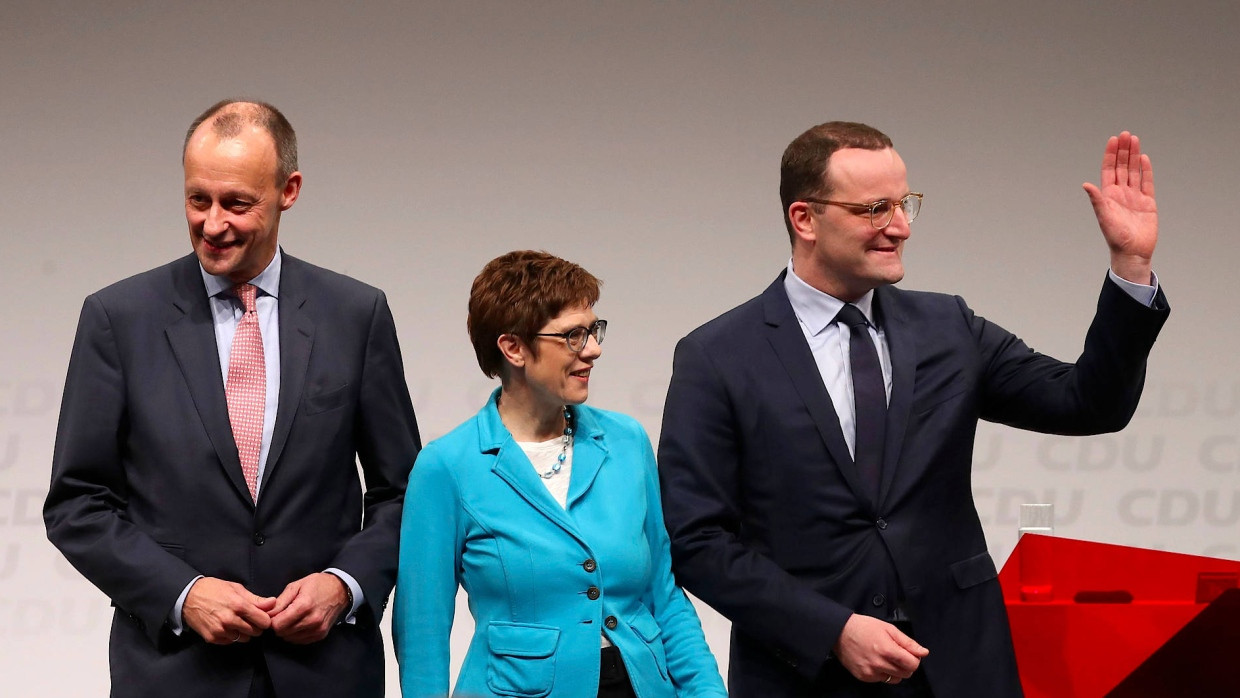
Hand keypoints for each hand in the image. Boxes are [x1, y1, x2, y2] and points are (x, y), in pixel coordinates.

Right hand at [182, 577, 275, 643]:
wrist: (188, 596)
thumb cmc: (213, 589)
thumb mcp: (236, 588)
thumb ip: (256, 599)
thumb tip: (273, 603)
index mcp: (239, 605)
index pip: (264, 621)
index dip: (265, 619)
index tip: (262, 617)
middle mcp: (230, 620)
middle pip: (256, 632)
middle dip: (256, 626)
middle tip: (249, 619)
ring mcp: (220, 630)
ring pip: (244, 639)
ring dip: (244, 632)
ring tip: (237, 622)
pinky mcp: (212, 638)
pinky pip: (230, 642)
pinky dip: (231, 636)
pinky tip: (226, 626)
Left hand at [268, 572, 349, 643]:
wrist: (340, 589)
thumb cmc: (317, 585)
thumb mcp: (296, 586)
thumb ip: (280, 601)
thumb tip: (267, 614)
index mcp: (304, 606)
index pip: (278, 625)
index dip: (272, 620)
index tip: (275, 614)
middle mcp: (312, 620)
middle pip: (283, 633)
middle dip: (279, 625)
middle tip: (283, 615)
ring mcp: (318, 629)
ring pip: (290, 638)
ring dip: (287, 631)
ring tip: (292, 619)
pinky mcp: (321, 634)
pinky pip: (300, 641)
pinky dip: (296, 634)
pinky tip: (299, 624)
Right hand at [833, 614, 928, 684]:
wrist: (840, 632)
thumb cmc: (864, 627)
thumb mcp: (888, 629)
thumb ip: (907, 642)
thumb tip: (923, 652)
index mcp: (887, 650)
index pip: (913, 664)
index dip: (914, 658)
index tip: (909, 653)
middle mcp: (879, 663)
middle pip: (906, 673)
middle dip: (906, 665)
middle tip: (897, 654)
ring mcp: (870, 672)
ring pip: (895, 679)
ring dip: (895, 670)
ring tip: (885, 658)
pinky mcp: (864, 677)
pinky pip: (881, 680)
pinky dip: (882, 673)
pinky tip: (875, 661)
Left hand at [1082, 131, 1156, 283]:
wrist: (1133, 252)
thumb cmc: (1115, 238)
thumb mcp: (1104, 217)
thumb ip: (1097, 200)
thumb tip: (1085, 184)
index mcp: (1108, 196)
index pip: (1109, 170)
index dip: (1111, 155)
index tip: (1113, 139)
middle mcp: (1121, 194)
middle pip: (1122, 167)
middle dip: (1123, 151)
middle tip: (1126, 134)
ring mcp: (1134, 197)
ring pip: (1134, 172)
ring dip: (1134, 156)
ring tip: (1135, 140)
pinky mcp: (1148, 203)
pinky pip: (1146, 183)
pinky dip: (1145, 170)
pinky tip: (1144, 158)